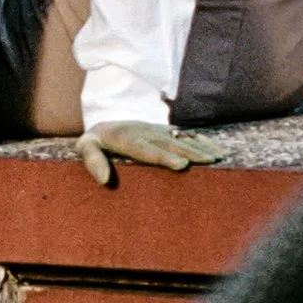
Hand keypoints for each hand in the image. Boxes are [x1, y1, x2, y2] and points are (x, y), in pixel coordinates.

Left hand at [75, 120, 218, 187]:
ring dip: (200, 147)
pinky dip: (202, 141)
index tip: (181, 164)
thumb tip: (104, 180)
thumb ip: (92, 160)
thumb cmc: (94, 142)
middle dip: (191, 152)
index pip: (147, 150)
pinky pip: (186, 134)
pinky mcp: (165, 130)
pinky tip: (216, 149)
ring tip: (217, 157)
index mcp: (127, 139)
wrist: (105, 122)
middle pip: (170, 144)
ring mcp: (158, 130)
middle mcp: (146, 132)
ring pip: (181, 138)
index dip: (164, 157)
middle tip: (209, 162)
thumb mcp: (85, 147)